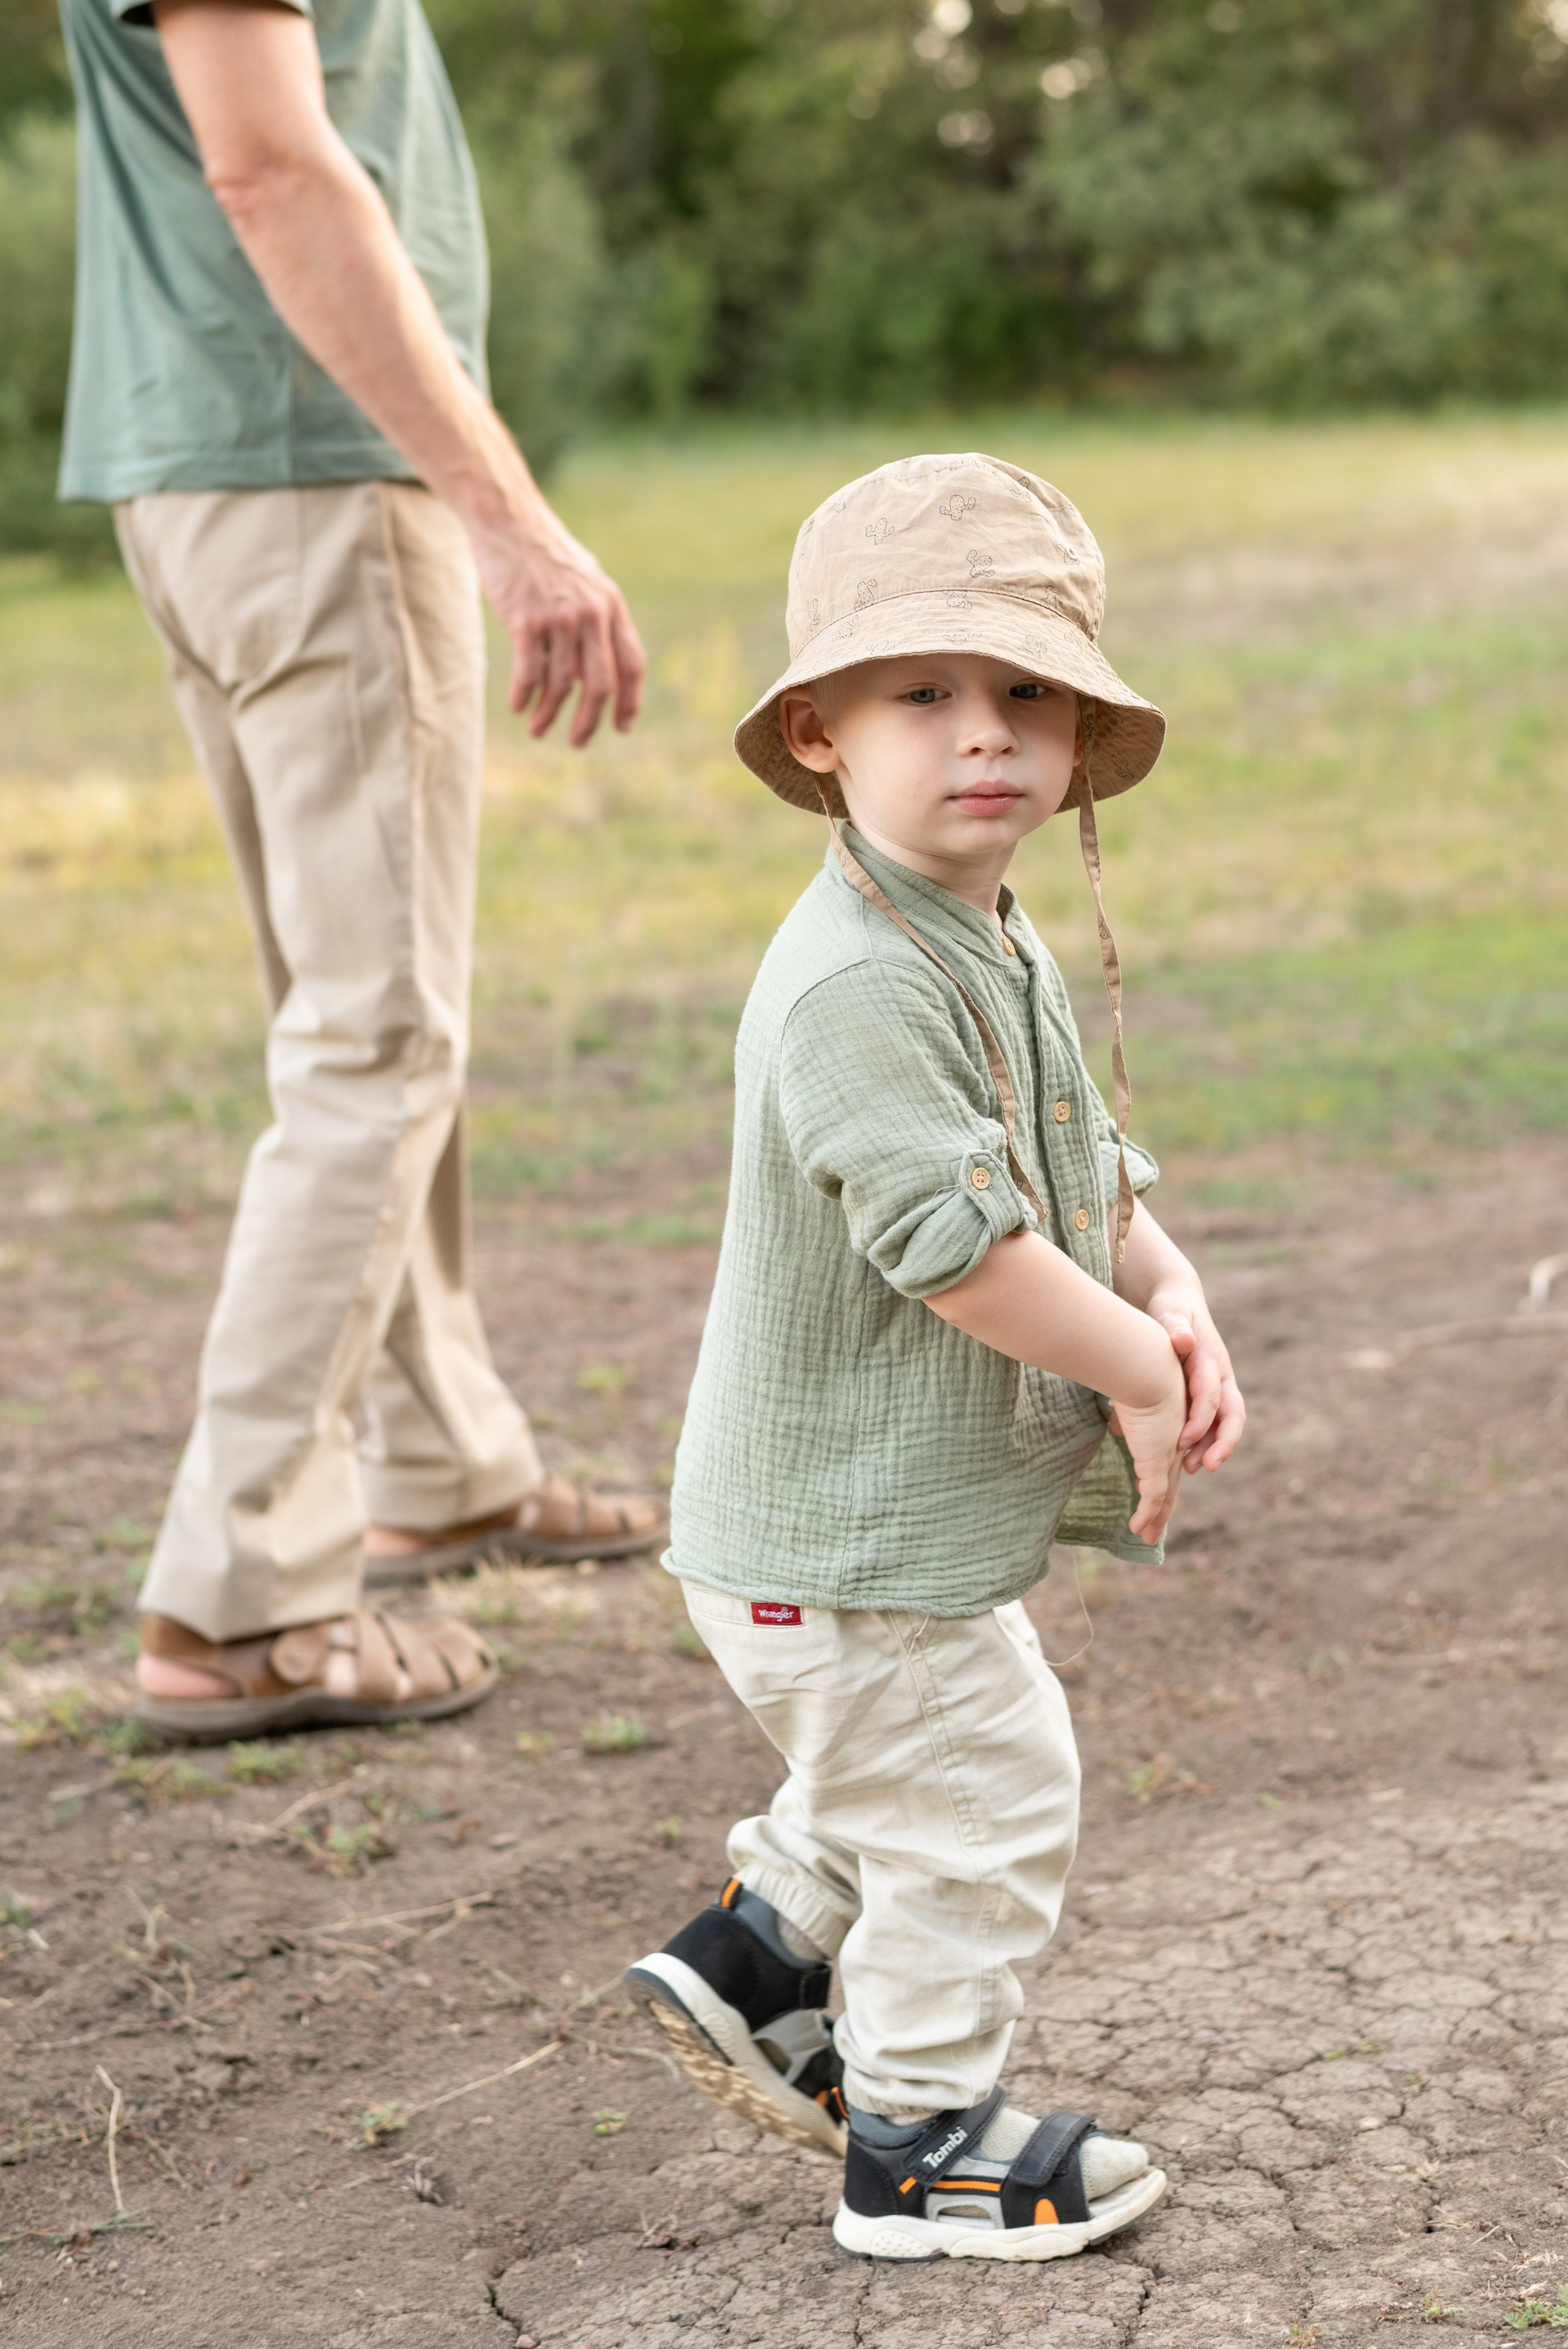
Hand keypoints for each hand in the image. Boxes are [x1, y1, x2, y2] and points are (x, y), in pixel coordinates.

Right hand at [469, 505, 645, 748]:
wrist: (508, 519)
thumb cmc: (544, 555)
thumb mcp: (585, 582)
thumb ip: (596, 622)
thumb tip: (595, 672)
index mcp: (612, 605)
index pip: (632, 664)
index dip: (630, 702)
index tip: (622, 727)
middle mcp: (592, 614)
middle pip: (601, 685)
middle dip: (589, 721)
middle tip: (577, 742)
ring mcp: (560, 618)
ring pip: (562, 684)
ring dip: (549, 715)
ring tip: (538, 729)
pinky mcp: (526, 620)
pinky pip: (530, 673)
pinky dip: (524, 696)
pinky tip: (518, 706)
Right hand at [1107, 1348, 1187, 1547]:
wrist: (1145, 1365)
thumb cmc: (1133, 1368)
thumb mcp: (1130, 1395)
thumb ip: (1127, 1414)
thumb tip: (1117, 1424)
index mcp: (1169, 1426)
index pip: (1165, 1459)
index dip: (1158, 1479)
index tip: (1147, 1493)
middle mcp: (1173, 1443)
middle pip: (1170, 1483)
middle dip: (1162, 1509)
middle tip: (1154, 1529)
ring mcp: (1168, 1454)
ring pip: (1165, 1496)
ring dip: (1156, 1519)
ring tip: (1148, 1538)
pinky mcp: (1158, 1461)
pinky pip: (1154, 1497)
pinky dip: (1147, 1515)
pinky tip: (1138, 1530)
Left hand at [1144, 1281, 1245, 1474]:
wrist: (1178, 1303)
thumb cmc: (1170, 1309)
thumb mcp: (1170, 1312)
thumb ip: (1175, 1325)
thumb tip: (1184, 1340)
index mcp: (1211, 1358)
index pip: (1212, 1394)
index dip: (1200, 1420)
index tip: (1182, 1442)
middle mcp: (1220, 1375)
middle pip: (1233, 1414)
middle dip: (1222, 1443)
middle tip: (1205, 1467)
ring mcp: (1217, 1386)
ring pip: (1225, 1423)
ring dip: (1212, 1447)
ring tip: (1190, 1469)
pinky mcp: (1208, 1393)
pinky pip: (1213, 1422)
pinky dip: (1203, 1442)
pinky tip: (1183, 1459)